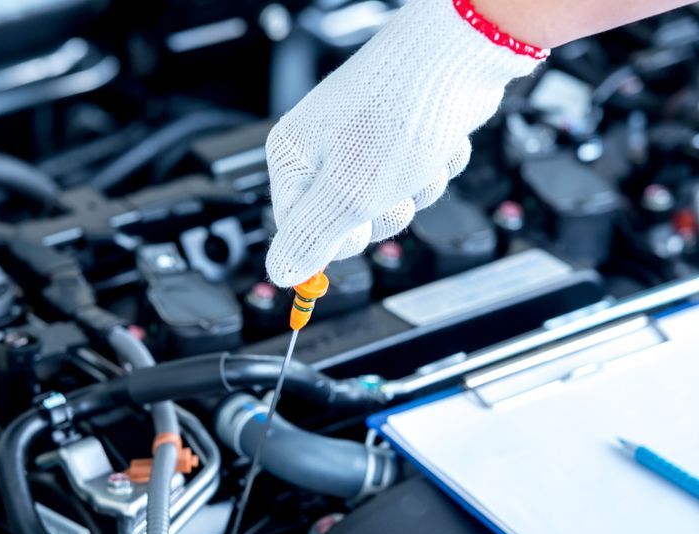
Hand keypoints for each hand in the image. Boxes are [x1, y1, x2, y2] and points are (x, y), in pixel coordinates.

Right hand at [265, 0, 545, 286]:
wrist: (461, 51)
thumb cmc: (401, 108)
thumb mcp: (349, 193)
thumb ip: (311, 238)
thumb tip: (282, 272)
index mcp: (293, 158)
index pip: (299, 233)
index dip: (335, 238)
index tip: (356, 224)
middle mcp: (322, 148)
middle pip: (347, 224)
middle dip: (382, 212)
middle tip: (390, 184)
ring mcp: (363, 142)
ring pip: (389, 204)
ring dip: (415, 190)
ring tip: (418, 156)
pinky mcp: (399, 137)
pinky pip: (415, 179)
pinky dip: (433, 167)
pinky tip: (434, 141)